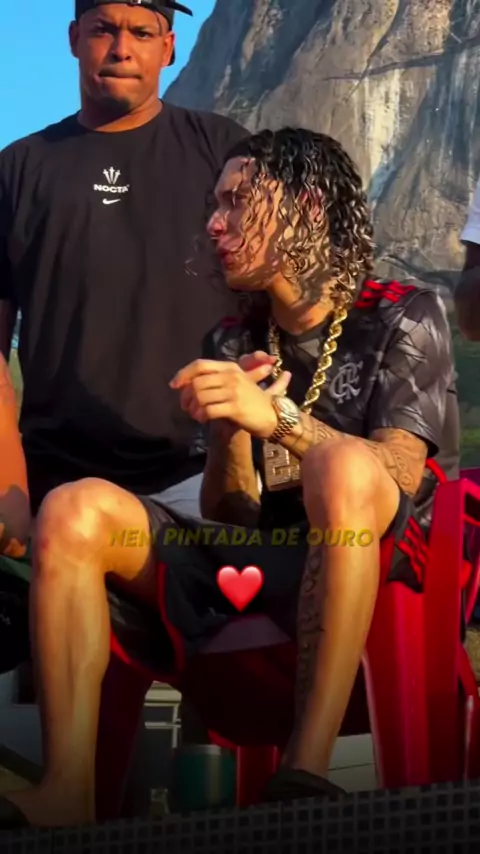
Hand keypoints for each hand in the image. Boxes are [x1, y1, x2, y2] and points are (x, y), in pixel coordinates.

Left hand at [170, 358, 290, 438]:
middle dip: (186, 396)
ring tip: (196, 415)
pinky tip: (203, 419)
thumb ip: (215, 380)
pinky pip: (208, 410)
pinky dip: (201, 416)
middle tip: (187, 407)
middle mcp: (231, 376)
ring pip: (200, 396)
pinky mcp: (235, 407)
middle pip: (197, 382)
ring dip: (193, 408)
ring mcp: (234, 391)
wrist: (273, 416)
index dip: (184, 374)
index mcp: (230, 367)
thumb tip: (187, 383)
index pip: (200, 365)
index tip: (174, 385)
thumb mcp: (237, 383)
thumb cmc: (253, 400)